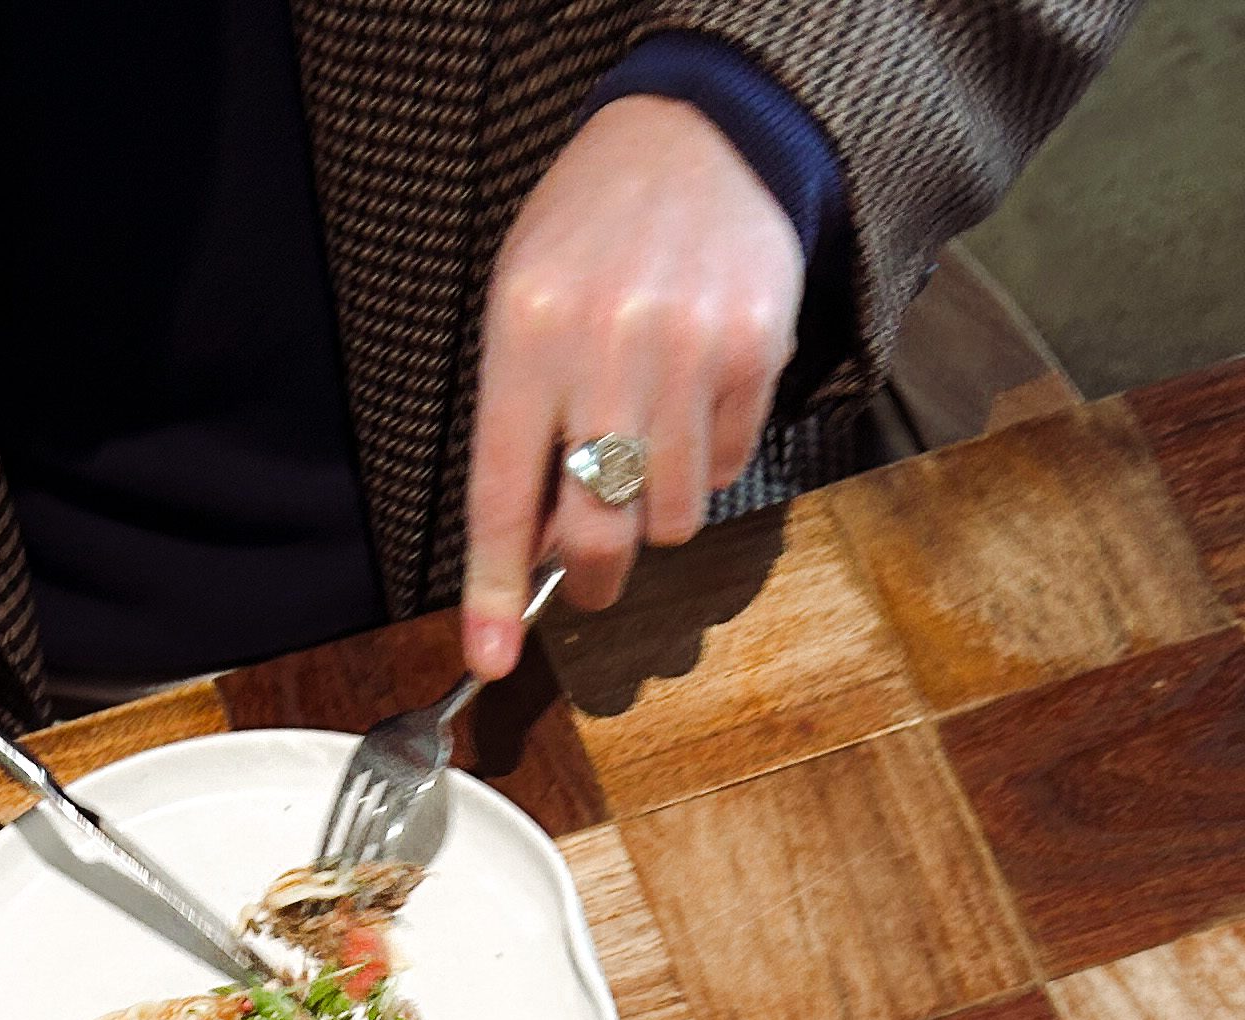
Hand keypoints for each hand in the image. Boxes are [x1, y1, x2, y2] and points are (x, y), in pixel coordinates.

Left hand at [463, 96, 803, 679]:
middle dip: (593, 574)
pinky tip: (694, 395)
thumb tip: (538, 548)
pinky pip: (726, 467)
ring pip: (672, 515)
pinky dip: (706, 457)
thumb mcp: (525, 303)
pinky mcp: (753, 351)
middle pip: (601, 529)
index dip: (494, 589)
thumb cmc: (591, 231)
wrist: (698, 136)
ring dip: (656, 508)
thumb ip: (524, 423)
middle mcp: (605, 344)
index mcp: (527, 332)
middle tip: (592, 574)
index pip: (503, 492)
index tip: (491, 658)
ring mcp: (687, 350)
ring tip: (647, 442)